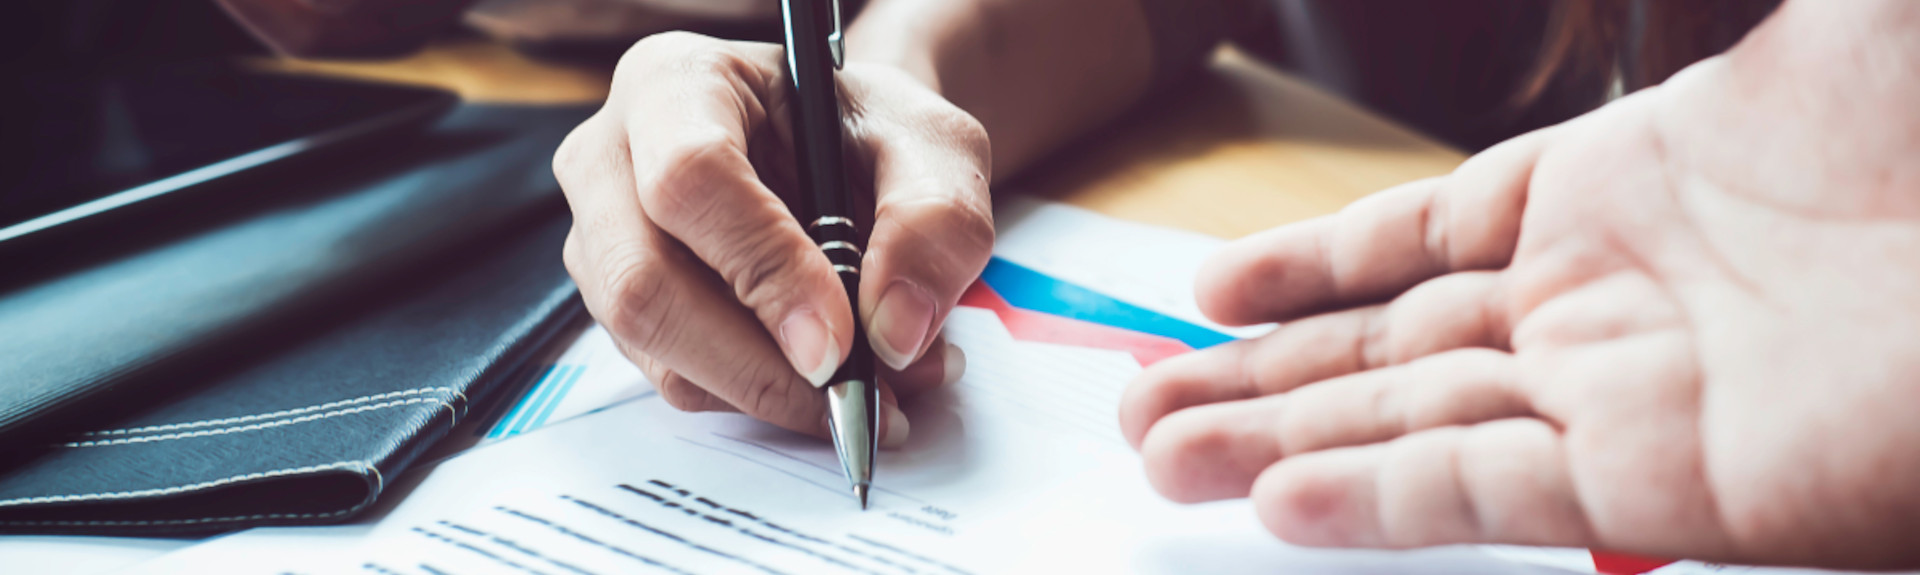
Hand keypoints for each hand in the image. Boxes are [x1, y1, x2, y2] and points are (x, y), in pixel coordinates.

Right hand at [555, 32, 991, 444]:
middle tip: (855, 393)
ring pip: (655, 345)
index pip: (691, 179)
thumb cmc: (872, 133)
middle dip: (757, 362)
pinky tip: (828, 377)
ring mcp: (602, 239)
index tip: (838, 340)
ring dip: (769, 388)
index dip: (765, 268)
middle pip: (643, 283)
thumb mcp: (935, 147)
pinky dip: (759, 396)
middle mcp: (611, 158)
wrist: (848, 154)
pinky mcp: (621, 308)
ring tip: (872, 383)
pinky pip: (675, 377)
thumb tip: (892, 329)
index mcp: (676, 83)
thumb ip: (935, 220)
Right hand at [1120, 3, 1919, 567]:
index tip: (1207, 291)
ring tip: (1155, 456)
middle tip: (1133, 408)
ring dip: (1276, 438)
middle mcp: (1612, 302)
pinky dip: (1376, 494)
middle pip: (1389, 346)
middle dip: (1255, 377)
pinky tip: (1274, 496)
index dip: (1312, 264)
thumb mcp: (1824, 11)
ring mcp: (1631, 394)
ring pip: (1407, 418)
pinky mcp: (1667, 489)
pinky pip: (1485, 487)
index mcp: (1634, 185)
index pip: (1428, 234)